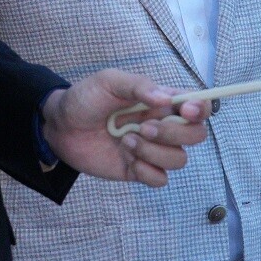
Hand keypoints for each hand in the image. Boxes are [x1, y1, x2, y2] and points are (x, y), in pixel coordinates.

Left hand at [41, 69, 208, 186]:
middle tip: (143, 127)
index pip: (197, 105)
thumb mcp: (109, 81)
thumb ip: (138, 85)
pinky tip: (126, 159)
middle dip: (174, 134)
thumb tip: (167, 99)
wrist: (60, 126)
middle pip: (196, 135)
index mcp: (160, 100)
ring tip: (126, 141)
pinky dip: (147, 171)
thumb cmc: (86, 98)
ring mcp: (152, 149)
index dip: (200, 109)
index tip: (185, 111)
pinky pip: (160, 179)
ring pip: (179, 160)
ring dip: (154, 152)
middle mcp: (162, 125)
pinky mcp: (139, 170)